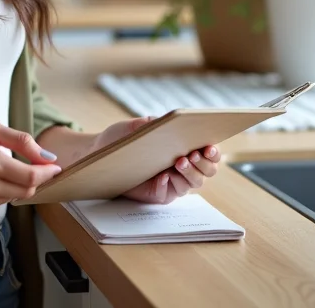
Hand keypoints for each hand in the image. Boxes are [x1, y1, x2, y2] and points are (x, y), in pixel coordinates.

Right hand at [0, 120, 62, 212]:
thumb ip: (20, 141)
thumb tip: (46, 157)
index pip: (31, 177)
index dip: (48, 173)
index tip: (55, 166)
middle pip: (25, 191)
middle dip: (37, 180)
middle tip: (36, 166)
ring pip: (12, 198)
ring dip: (18, 185)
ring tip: (5, 167)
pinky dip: (1, 191)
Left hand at [90, 116, 222, 204]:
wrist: (101, 154)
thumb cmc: (121, 139)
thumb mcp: (134, 126)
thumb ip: (148, 122)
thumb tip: (162, 121)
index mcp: (185, 147)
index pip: (209, 152)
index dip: (213, 151)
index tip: (209, 146)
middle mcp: (185, 166)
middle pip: (208, 170)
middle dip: (204, 163)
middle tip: (193, 154)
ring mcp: (174, 181)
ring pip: (194, 183)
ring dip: (190, 173)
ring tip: (178, 162)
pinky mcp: (161, 194)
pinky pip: (170, 193)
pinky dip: (168, 185)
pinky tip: (162, 177)